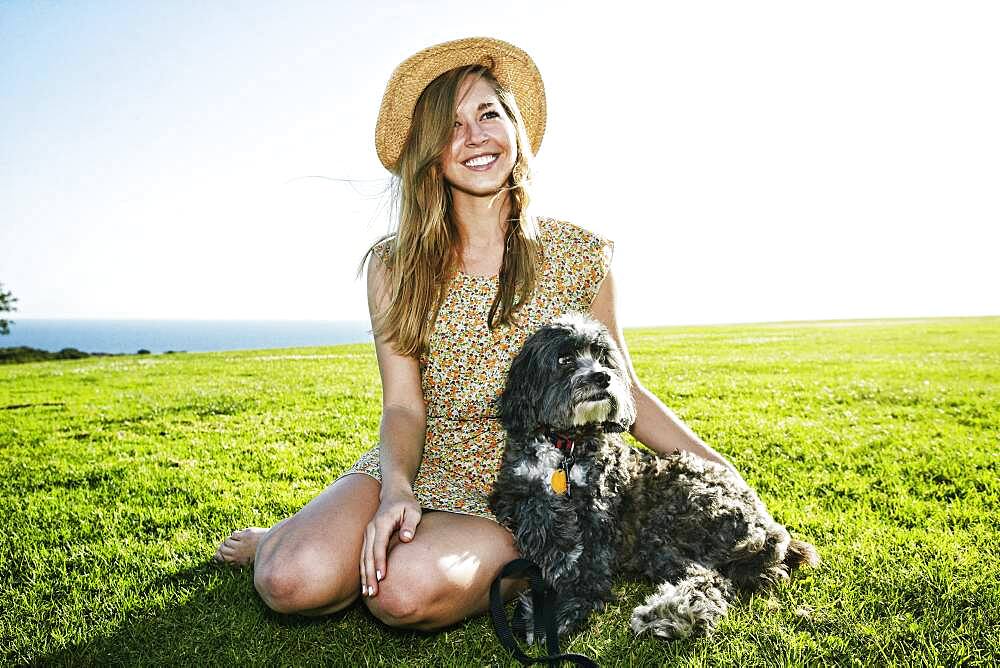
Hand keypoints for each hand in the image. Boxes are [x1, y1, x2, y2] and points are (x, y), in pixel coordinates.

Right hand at [360, 479, 420, 596]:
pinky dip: (364, 570)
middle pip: (368, 555)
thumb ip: (410, 524)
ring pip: (363, 557)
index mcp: (382, 523)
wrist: (394, 493)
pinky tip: (366, 583)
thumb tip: (406, 538)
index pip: (379, 546)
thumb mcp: (413, 511)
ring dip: (365, 575)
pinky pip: (364, 556)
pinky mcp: (368, 538)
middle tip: (373, 593)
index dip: (379, 562)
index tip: (382, 578)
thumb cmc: (407, 503)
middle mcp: (371, 529)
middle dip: (369, 575)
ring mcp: (368, 533)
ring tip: (368, 593)